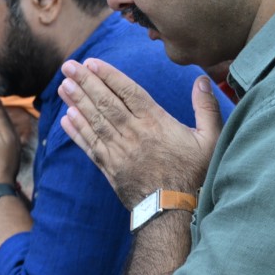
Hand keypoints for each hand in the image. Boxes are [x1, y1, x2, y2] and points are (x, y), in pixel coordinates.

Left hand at [58, 58, 223, 205]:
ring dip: (77, 102)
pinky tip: (66, 118)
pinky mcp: (110, 168)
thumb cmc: (193, 174)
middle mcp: (134, 134)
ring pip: (94, 122)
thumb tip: (202, 79)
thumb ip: (206, 107)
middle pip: (106, 103)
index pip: (128, 92)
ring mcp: (119, 152)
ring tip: (63, 86)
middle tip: (67, 66)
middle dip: (85, 83)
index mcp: (156, 123)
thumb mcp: (211, 140)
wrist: (172, 212)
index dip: (109, 76)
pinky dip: (77, 132)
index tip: (91, 62)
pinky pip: (89, 146)